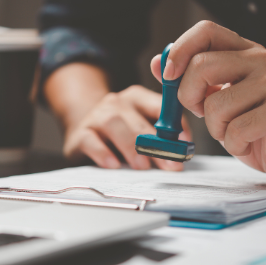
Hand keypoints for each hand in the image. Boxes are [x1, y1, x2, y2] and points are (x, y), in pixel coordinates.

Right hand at [44, 62, 190, 170]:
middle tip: (168, 164)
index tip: (185, 145)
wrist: (82, 129)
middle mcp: (116, 103)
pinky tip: (113, 165)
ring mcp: (96, 116)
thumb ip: (162, 136)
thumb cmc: (121, 133)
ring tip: (143, 167)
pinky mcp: (80, 134)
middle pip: (138, 120)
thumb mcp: (142, 129)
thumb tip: (182, 151)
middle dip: (156, 144)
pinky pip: (90, 140)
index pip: (160, 106)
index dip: (175, 126)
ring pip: (114, 124)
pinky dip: (102, 152)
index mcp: (137, 98)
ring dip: (131, 146)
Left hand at [151, 21, 265, 187]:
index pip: (207, 31)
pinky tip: (250, 143)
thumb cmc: (258, 129)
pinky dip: (235, 144)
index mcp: (248, 51)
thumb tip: (158, 63)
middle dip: (190, 98)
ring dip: (217, 129)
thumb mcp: (219, 101)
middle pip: (203, 65)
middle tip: (204, 114)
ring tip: (236, 132)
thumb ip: (193, 81)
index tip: (168, 75)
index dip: (180, 50)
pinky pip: (237, 129)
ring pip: (217, 104)